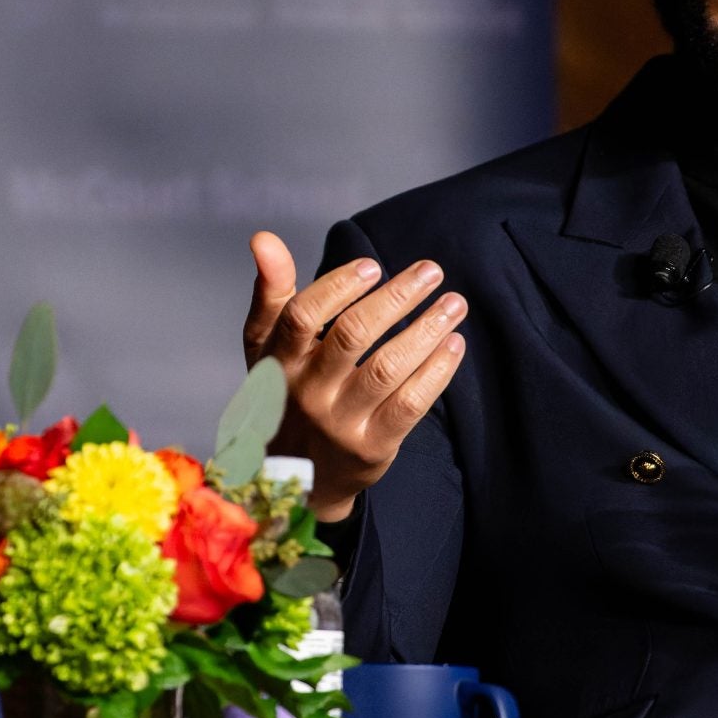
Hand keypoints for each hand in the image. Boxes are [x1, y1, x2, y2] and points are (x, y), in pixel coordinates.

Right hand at [243, 231, 468, 521]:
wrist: (295, 479)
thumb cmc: (285, 393)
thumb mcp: (265, 346)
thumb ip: (271, 290)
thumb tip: (263, 238)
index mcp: (277, 361)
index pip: (301, 316)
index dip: (338, 286)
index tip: (372, 266)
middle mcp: (306, 393)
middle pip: (352, 336)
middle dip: (397, 297)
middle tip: (431, 270)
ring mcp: (340, 423)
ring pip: (388, 368)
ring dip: (427, 330)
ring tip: (454, 302)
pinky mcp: (373, 447)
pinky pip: (410, 405)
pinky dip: (437, 372)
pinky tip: (454, 344)